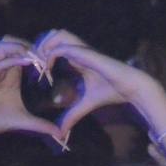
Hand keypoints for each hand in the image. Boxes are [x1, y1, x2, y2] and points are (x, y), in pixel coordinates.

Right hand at [0, 38, 62, 149]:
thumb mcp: (25, 121)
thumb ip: (43, 125)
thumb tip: (60, 134)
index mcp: (11, 74)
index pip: (23, 51)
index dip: (39, 53)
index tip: (53, 64)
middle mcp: (1, 68)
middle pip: (13, 41)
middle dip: (31, 45)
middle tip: (46, 58)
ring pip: (3, 44)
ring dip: (22, 48)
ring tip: (37, 60)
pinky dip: (14, 59)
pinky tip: (28, 64)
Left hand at [34, 30, 157, 140]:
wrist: (130, 87)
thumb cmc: (112, 92)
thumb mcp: (86, 105)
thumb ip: (72, 115)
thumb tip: (62, 132)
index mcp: (78, 58)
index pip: (55, 47)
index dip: (43, 55)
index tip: (37, 72)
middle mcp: (79, 50)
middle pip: (53, 34)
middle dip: (40, 45)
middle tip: (35, 63)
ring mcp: (82, 50)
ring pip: (57, 34)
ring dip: (45, 46)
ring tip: (40, 62)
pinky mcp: (86, 53)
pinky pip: (62, 48)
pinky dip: (51, 55)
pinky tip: (49, 69)